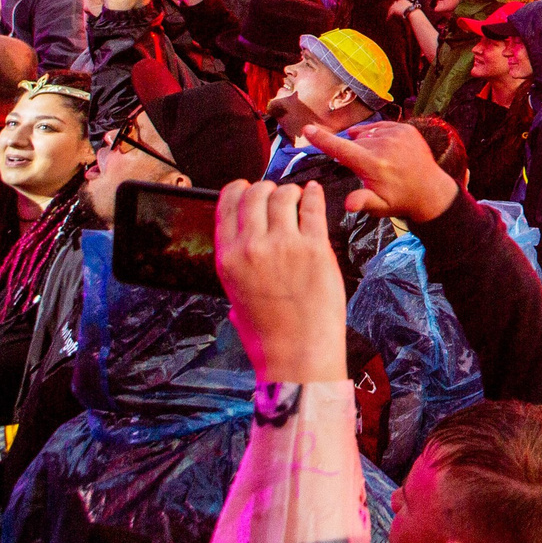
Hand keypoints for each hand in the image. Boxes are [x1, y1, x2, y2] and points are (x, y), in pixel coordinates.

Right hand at [215, 180, 347, 382]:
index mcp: (227, 258)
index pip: (225, 205)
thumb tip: (241, 249)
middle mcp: (252, 247)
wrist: (297, 354)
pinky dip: (313, 195)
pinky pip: (313, 207)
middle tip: (275, 195)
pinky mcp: (316, 249)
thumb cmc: (267, 333)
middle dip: (266, 189)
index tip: (245, 188)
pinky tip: (314, 193)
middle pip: (256, 194)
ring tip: (297, 198)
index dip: (236, 190)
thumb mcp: (235, 297)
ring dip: (291, 192)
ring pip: (285, 195)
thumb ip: (237, 267)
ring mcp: (285, 246)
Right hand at [308, 121, 458, 223]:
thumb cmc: (399, 200)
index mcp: (374, 164)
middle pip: (353, 142)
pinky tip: (381, 148)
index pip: (341, 149)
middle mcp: (384, 145)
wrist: (430, 190)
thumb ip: (362, 201)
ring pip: (366, 134)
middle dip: (353, 152)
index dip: (323, 139)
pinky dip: (376, 135)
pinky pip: (380, 127)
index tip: (307, 129)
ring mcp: (396, 134)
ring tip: (377, 160)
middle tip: (367, 170)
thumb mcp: (379, 206)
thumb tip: (348, 204)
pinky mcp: (405, 128)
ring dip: (365, 144)